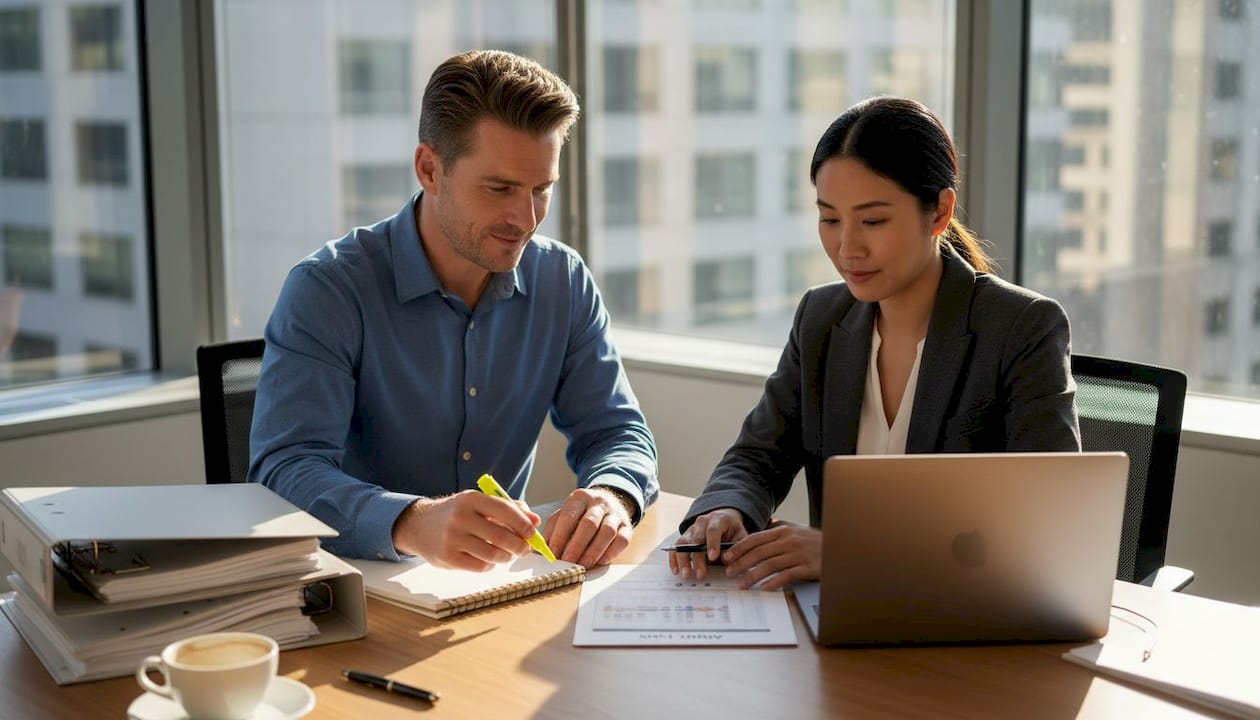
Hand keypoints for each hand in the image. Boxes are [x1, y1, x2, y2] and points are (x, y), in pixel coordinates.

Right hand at [392, 490, 539, 571]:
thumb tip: (535, 521)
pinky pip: (479, 566)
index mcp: (471, 499)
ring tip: (506, 555)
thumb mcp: (479, 503)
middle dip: (519, 546)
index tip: (532, 532)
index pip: (505, 510)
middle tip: (525, 550)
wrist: (419, 525)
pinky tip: (488, 560)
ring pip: (492, 554)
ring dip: (506, 557)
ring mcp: (453, 538)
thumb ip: (508, 509)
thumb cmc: (457, 514)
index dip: (523, 523)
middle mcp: (461, 517)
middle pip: (501, 536)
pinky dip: (489, 565)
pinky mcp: (448, 557)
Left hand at [543, 487, 633, 566]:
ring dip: (594, 551)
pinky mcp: (627, 526)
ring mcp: (615, 514)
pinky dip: (611, 552)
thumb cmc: (582, 514)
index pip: (568, 516)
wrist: (610, 502)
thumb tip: (542, 550)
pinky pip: (622, 540)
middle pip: (589, 524)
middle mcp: (599, 503)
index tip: (553, 553)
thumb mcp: (565, 514)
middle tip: (568, 562)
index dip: (560, 536)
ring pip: (607, 531)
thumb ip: (553, 530)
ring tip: (583, 565)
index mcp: (580, 498)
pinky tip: (600, 561)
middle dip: (577, 545)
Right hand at [668, 508, 746, 580]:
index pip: (713, 530)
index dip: (712, 543)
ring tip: (686, 574)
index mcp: (718, 519)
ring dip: (683, 560)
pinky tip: (676, 570)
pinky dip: (674, 559)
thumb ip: (737, 547)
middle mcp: (702, 523)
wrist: (724, 520)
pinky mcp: (684, 538)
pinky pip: (676, 548)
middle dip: (697, 558)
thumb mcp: (741, 536)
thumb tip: (726, 559)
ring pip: (682, 543)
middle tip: (700, 574)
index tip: (713, 557)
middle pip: (696, 539)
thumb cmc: (733, 531)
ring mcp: (691, 530)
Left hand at [720, 523, 820, 589]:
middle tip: (729, 572)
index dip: (739, 548)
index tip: (727, 556)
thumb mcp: (796, 531)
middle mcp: (789, 541)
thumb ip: (779, 530)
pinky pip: (787, 575)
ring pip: (770, 565)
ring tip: (742, 584)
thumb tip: (761, 531)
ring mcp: (798, 554)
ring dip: (753, 575)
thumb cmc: (815, 541)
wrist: (838, 547)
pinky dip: (774, 582)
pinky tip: (764, 588)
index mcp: (784, 531)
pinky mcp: (807, 567)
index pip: (755, 539)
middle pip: (759, 552)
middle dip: (741, 563)